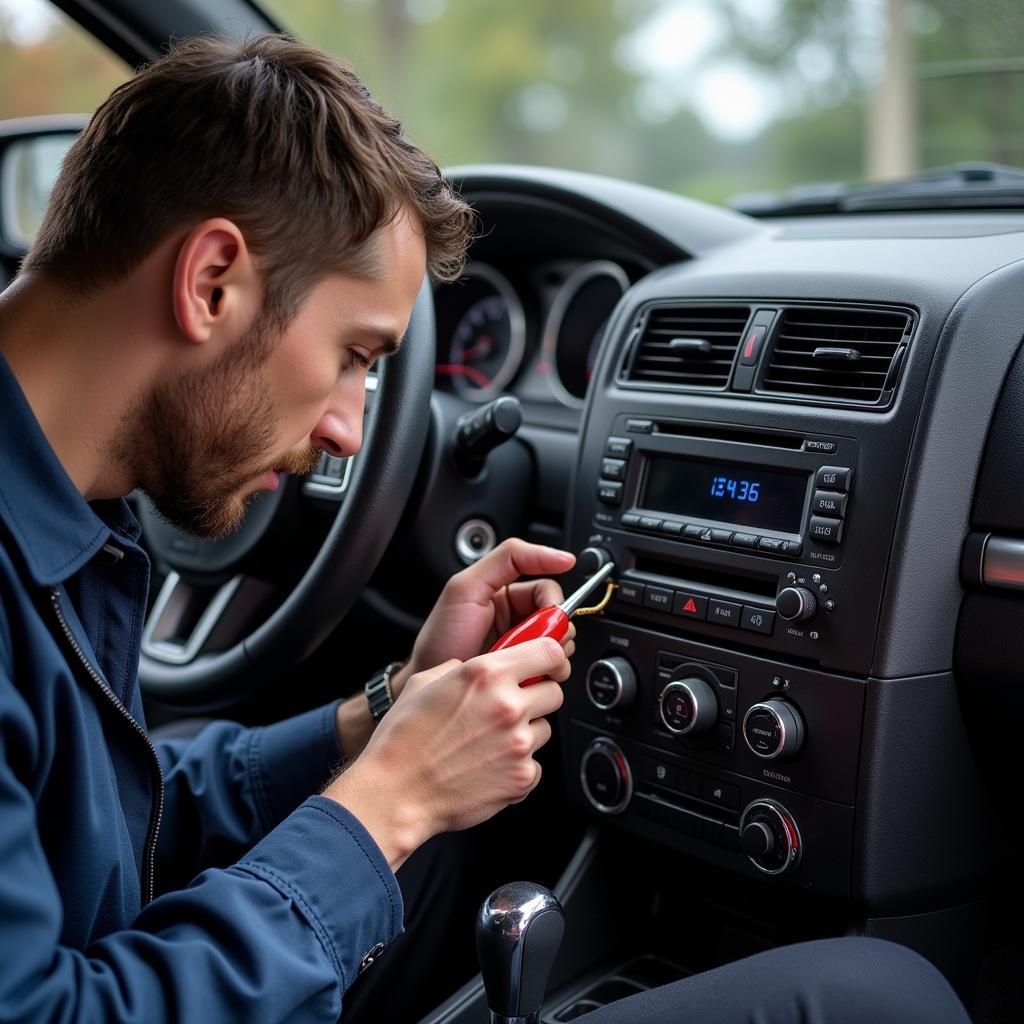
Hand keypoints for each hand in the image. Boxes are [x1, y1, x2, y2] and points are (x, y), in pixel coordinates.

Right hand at [324, 637, 568, 869]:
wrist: (395, 793)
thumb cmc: (402, 740)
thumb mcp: (424, 682)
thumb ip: (461, 668)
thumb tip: (478, 667)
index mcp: (486, 674)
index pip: (549, 651)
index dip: (552, 658)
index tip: (549, 665)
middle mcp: (508, 705)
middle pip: (554, 692)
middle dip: (536, 697)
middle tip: (510, 708)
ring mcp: (518, 744)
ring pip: (544, 729)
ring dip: (525, 733)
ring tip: (489, 742)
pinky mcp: (521, 777)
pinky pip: (535, 765)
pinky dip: (518, 766)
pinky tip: (489, 766)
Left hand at [389, 538, 576, 698]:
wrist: (434, 686)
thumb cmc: (441, 638)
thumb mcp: (467, 587)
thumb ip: (507, 558)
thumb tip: (556, 555)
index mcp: (506, 592)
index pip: (547, 587)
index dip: (554, 601)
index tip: (559, 611)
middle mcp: (518, 616)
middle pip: (558, 616)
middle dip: (554, 630)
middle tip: (533, 642)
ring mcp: (523, 645)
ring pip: (560, 642)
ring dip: (551, 652)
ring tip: (524, 660)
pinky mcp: (526, 669)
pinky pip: (551, 665)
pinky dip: (547, 669)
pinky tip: (527, 673)